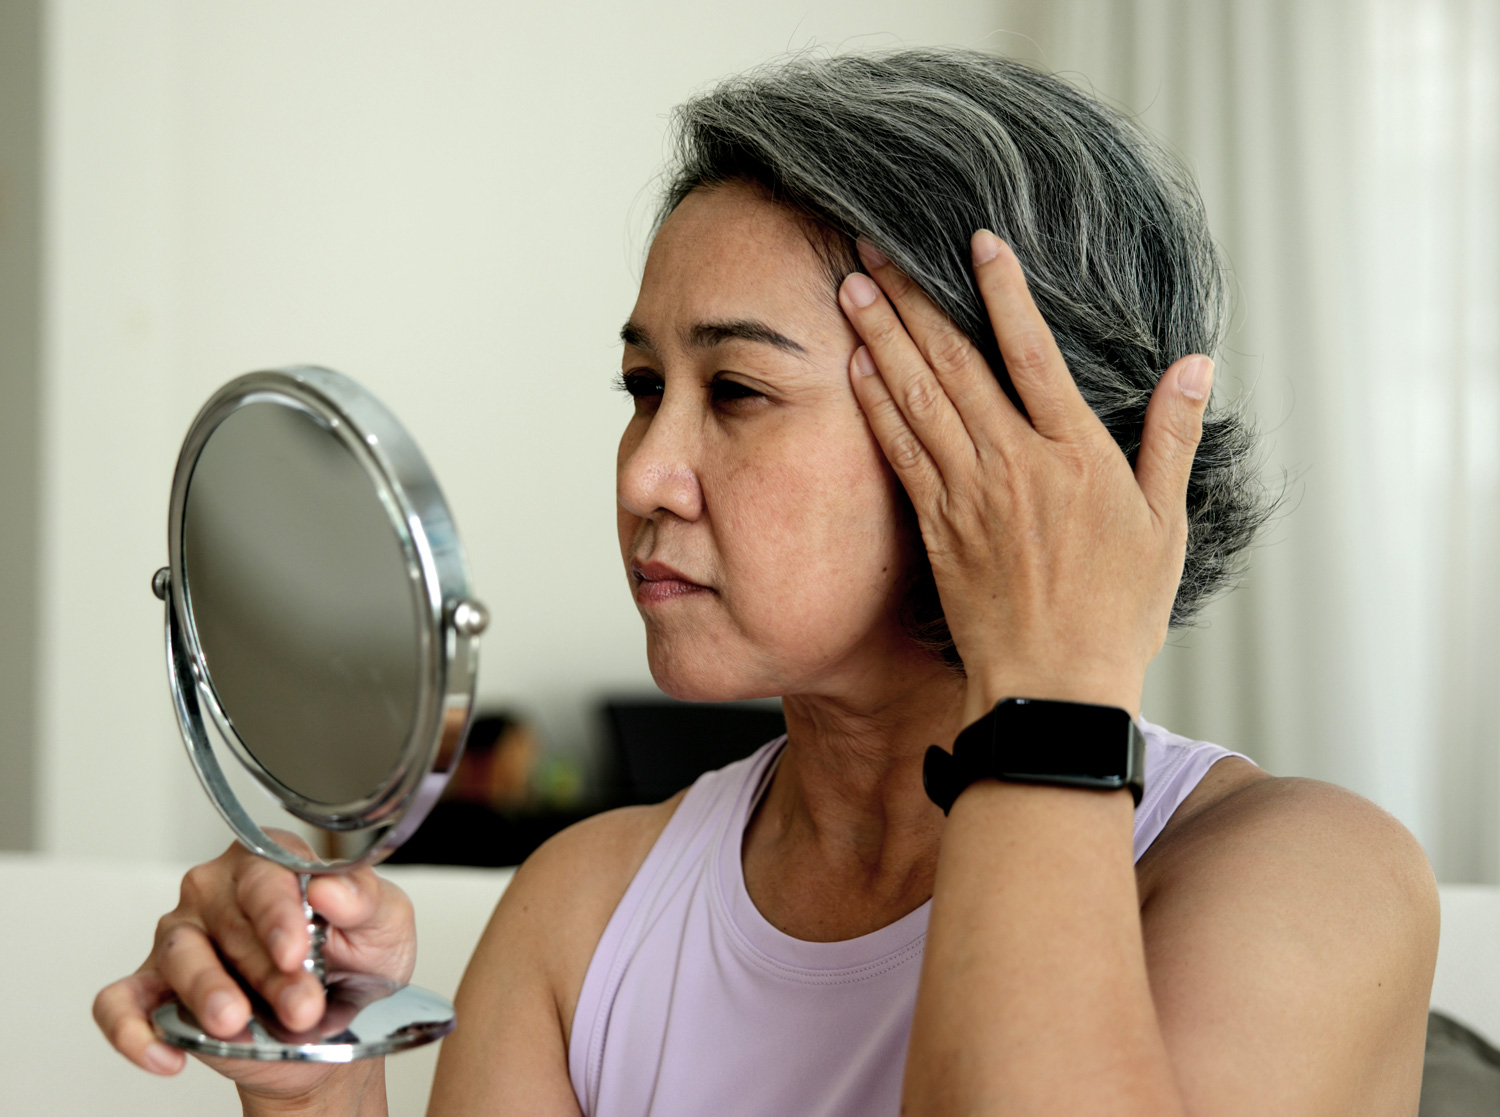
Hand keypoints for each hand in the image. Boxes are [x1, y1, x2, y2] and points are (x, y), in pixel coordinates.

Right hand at [92, 834, 414, 1102]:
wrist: (333, 1029)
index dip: (279, 913)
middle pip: (230, 922)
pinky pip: (121, 1003)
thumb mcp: (383, 927)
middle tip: (301, 1006)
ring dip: (209, 993)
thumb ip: (365, 900)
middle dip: (267, 971)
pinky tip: (166, 1054)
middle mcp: (217, 892)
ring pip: (179, 956)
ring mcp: (181, 939)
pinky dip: (133, 1029)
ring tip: (236, 1023)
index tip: (297, 949)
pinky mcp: (154, 990)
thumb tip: (331, 885)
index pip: (266, 874)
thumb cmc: (355, 964)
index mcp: (271, 863)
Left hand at [838, 232, 1212, 722]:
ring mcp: (968, 493)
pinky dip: (874, 404)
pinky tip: (854, 366)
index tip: (976, 241)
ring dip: (881, 337)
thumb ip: (1171, 439)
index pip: (1033, 352)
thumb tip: (1195, 366)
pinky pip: (899, 451)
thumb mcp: (1164, 524)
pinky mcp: (936, 525)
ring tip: (852, 286)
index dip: (1002, 292)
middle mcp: (1013, 463)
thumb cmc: (1115, 613)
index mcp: (1074, 455)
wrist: (1052, 689)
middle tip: (874, 241)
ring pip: (917, 398)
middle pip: (955, 363)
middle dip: (913, 298)